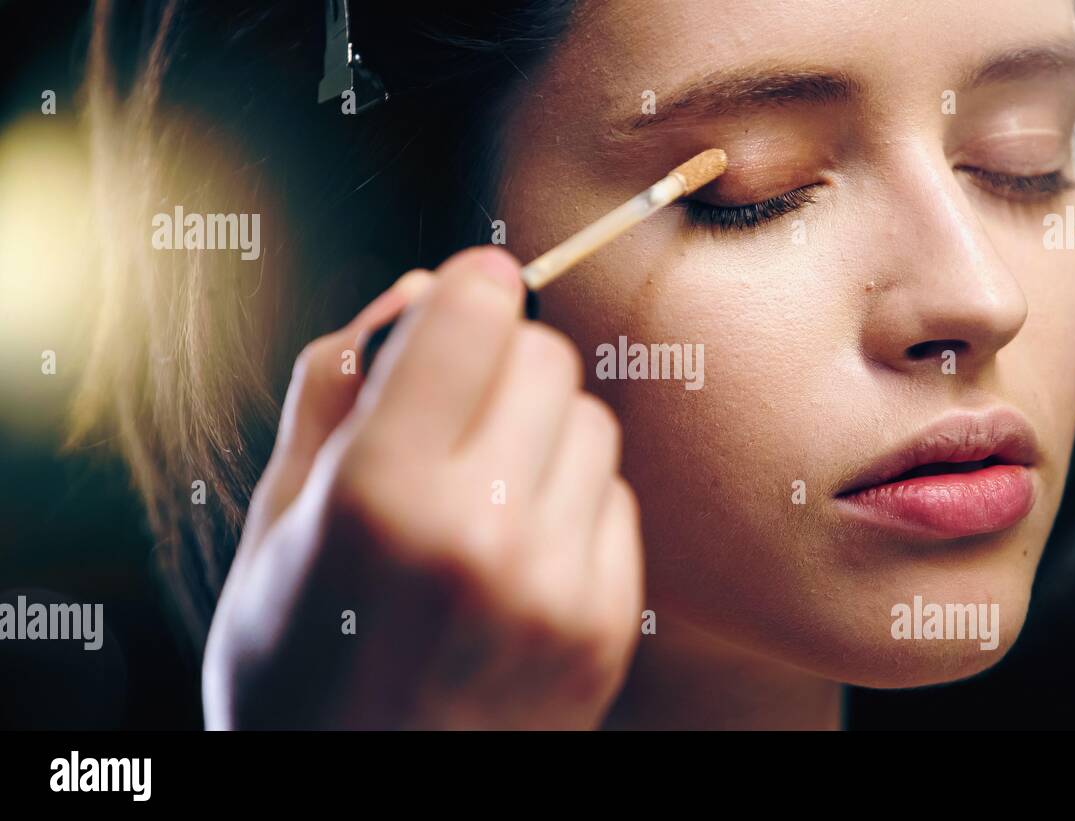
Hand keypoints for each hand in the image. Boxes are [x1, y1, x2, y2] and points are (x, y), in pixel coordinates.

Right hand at [203, 247, 643, 728]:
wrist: (365, 797)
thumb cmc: (296, 661)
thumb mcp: (274, 520)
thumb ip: (336, 386)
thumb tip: (422, 288)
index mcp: (379, 498)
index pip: (473, 314)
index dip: (470, 288)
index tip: (465, 294)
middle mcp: (482, 536)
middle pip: (547, 357)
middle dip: (502, 363)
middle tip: (456, 416)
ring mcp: (558, 587)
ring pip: (592, 422)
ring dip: (541, 433)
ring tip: (482, 498)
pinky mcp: (609, 627)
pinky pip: (616, 498)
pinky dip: (573, 503)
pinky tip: (518, 553)